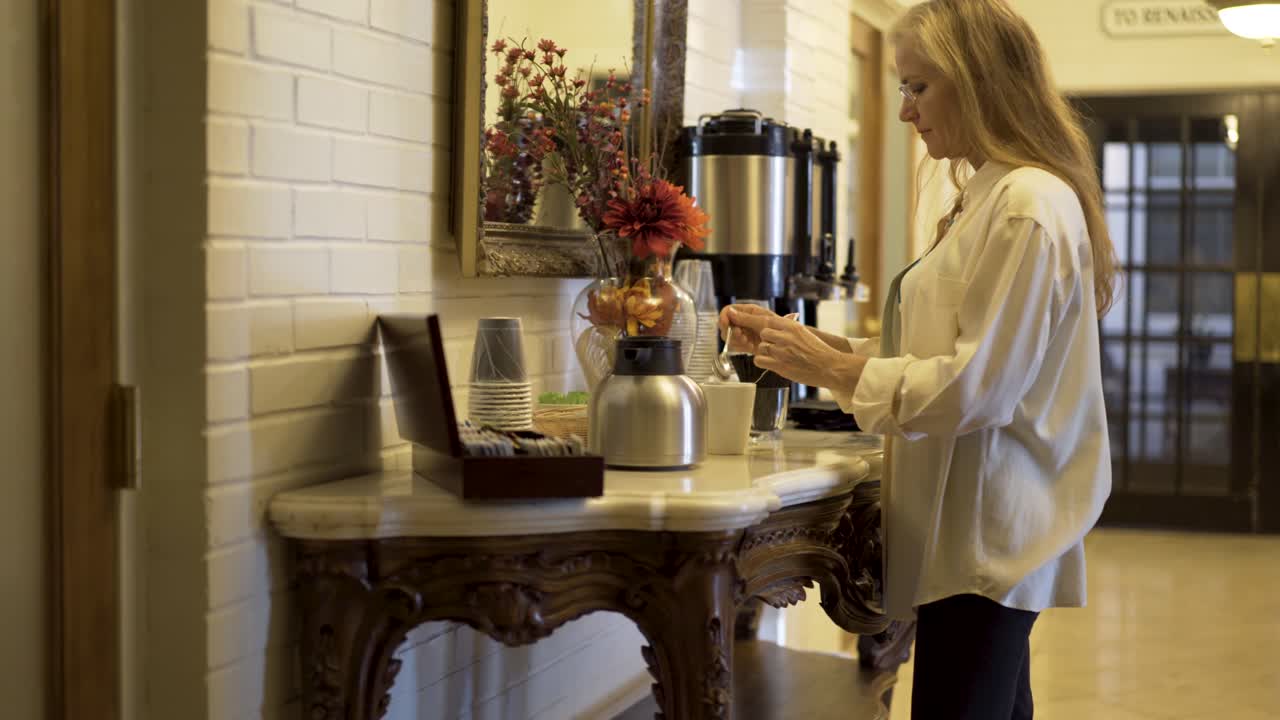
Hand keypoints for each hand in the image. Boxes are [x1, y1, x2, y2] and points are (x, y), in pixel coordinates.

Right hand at [717, 303, 775, 352]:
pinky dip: (740, 348)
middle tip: (743, 338)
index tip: (725, 325)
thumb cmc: (779, 329)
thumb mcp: (763, 321)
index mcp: (747, 311)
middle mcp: (743, 321)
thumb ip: (745, 318)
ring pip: (728, 337)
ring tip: (749, 344)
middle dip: (732, 333)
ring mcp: (743, 332)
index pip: (727, 311)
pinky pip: (734, 345)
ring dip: (736, 341)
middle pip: (725, 325)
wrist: (785, 344)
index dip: (724, 317)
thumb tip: (729, 312)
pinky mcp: (744, 343)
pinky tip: (750, 348)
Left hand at [728, 309, 868, 396]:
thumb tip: (770, 327)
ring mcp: (782, 351)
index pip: (763, 319)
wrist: (829, 366)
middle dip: (764, 340)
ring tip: (780, 356)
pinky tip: (774, 363)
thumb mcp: (803, 333)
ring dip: (766, 352)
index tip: (732, 313)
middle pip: (761, 333)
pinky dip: (763, 361)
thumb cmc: (817, 351)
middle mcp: (785, 336)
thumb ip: (786, 329)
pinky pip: (760, 360)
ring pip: (761, 347)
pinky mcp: (780, 365)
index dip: (746, 318)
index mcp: (791, 326)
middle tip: (772, 345)